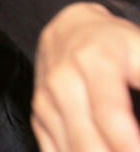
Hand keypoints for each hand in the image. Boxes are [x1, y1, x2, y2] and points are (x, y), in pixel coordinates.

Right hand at [33, 2, 139, 151]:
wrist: (68, 30)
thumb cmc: (115, 44)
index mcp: (95, 62)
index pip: (109, 112)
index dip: (126, 141)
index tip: (138, 150)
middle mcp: (64, 82)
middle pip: (88, 141)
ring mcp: (47, 101)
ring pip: (72, 151)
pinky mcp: (40, 117)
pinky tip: (100, 151)